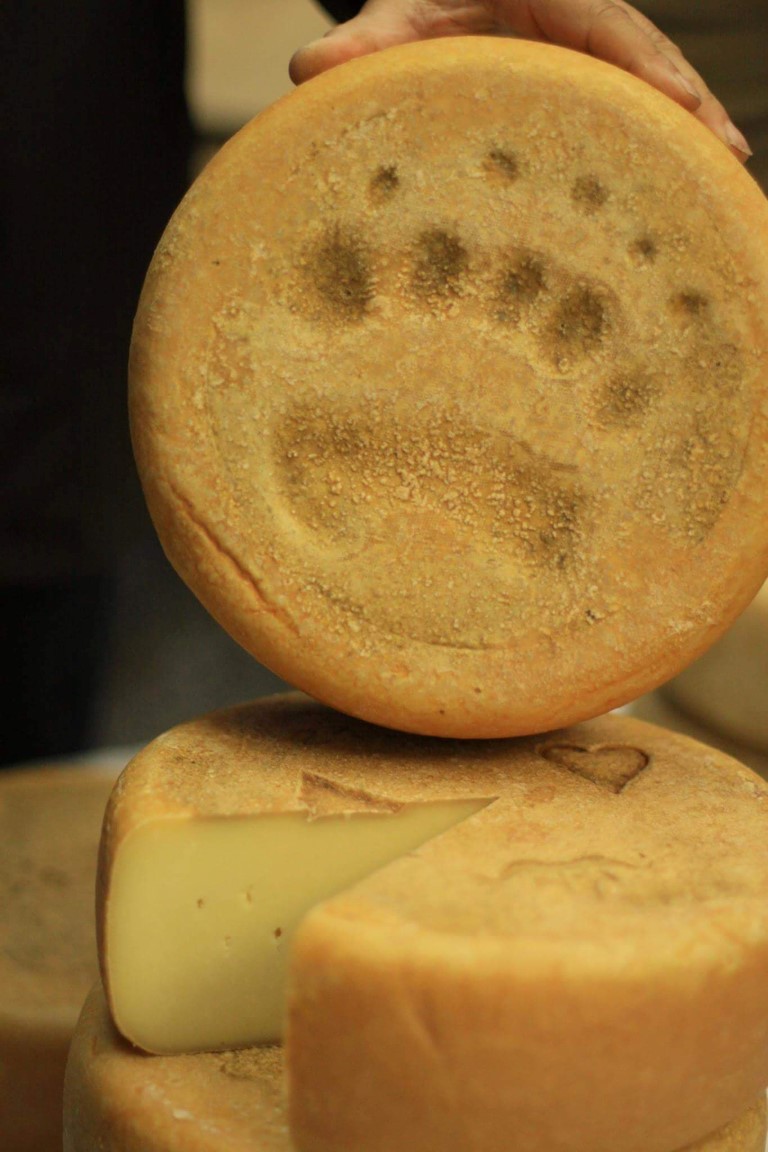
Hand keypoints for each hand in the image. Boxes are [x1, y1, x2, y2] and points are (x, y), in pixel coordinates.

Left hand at [290, 0, 750, 161]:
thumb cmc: (417, 4)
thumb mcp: (394, 17)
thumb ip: (360, 43)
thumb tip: (308, 69)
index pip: (612, 32)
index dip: (654, 75)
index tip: (688, 115)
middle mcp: (582, 22)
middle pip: (650, 62)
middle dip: (690, 109)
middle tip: (730, 163)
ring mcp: (588, 55)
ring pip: (649, 88)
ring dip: (687, 131)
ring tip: (726, 181)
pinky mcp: (584, 83)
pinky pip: (629, 108)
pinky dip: (658, 140)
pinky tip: (682, 183)